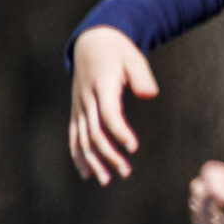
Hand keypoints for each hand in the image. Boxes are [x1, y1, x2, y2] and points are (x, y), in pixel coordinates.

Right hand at [69, 27, 157, 183]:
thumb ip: (142, 77)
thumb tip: (150, 95)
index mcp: (102, 86)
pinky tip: (87, 174)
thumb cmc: (119, 52)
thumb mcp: (134, 57)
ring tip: (107, 180)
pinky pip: (74, 136)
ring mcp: (79, 106)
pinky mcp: (76, 111)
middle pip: (95, 132)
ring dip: (94, 160)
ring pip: (82, 138)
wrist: (92, 43)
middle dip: (109, 154)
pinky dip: (78, 155)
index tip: (134, 147)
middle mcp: (87, 99)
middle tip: (126, 172)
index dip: (120, 131)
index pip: (109, 114)